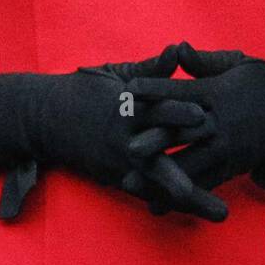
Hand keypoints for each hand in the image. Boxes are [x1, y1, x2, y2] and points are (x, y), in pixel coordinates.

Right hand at [0, 46, 226, 220]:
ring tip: (219, 210)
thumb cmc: (86, 91)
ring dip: (191, 195)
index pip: (153, 108)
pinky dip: (173, 203)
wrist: (45, 119)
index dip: (177, 110)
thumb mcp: (118, 74)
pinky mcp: (118, 178)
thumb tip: (179, 50)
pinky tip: (199, 215)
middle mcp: (124, 137)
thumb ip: (152, 68)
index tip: (201, 112)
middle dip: (186, 157)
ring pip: (160, 181)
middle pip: (158, 150)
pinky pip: (149, 193)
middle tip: (215, 166)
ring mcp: (121, 161)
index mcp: (124, 106)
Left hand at [124, 43, 264, 207]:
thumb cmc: (262, 83)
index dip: (155, 89)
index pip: (181, 90)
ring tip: (128, 184)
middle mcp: (220, 122)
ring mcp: (226, 148)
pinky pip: (203, 184)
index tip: (129, 90)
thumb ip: (204, 61)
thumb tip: (178, 48)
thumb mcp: (237, 63)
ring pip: (189, 164)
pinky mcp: (231, 168)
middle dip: (155, 140)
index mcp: (218, 92)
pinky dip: (178, 195)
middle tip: (126, 147)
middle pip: (183, 132)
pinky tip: (155, 205)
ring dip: (158, 176)